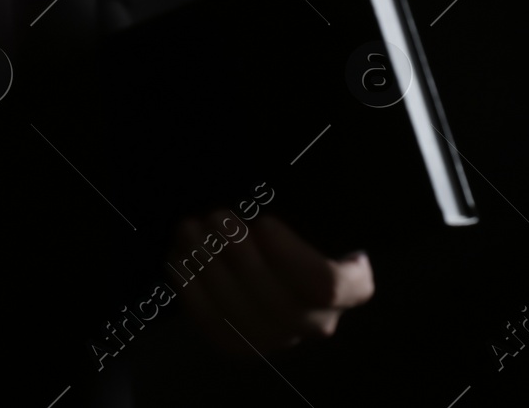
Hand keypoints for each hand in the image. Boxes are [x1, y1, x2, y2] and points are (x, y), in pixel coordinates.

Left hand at [168, 212, 374, 354]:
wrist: (275, 257)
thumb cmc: (299, 222)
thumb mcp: (310, 211)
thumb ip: (301, 203)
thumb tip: (269, 186)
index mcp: (351, 287)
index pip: (329, 285)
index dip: (293, 259)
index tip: (265, 222)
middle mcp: (317, 322)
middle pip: (280, 304)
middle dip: (240, 257)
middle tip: (216, 216)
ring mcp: (278, 338)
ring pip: (242, 319)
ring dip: (208, 270)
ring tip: (190, 229)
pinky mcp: (239, 343)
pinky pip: (212, 324)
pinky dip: (190, 290)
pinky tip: (177, 257)